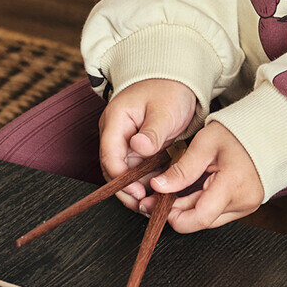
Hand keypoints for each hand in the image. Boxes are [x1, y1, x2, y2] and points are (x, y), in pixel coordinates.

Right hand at [98, 79, 196, 211]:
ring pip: (125, 173)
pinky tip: (158, 193)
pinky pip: (137, 170)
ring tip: (154, 204)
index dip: (120, 178)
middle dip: (127, 190)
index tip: (137, 191)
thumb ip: (152, 131)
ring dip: (137, 189)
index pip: (110, 155)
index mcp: (116, 120)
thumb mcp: (164, 109)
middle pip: (114, 169)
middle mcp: (116, 133)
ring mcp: (125, 141)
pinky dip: (146, 182)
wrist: (177, 80)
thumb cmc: (169, 89)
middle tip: (145, 206)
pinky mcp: (137, 148)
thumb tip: (138, 147)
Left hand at [143, 122, 263, 232]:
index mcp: (233, 184)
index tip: (161, 206)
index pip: (201, 217)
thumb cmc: (238, 131)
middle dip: (179, 210)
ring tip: (176, 189)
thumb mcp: (205, 143)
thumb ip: (182, 169)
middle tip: (160, 196)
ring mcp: (248, 205)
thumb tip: (159, 187)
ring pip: (211, 217)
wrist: (267, 129)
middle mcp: (244, 201)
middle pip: (203, 219)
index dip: (177, 218)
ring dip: (191, 207)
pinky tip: (195, 188)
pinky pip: (220, 211)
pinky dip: (205, 203)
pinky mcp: (248, 204)